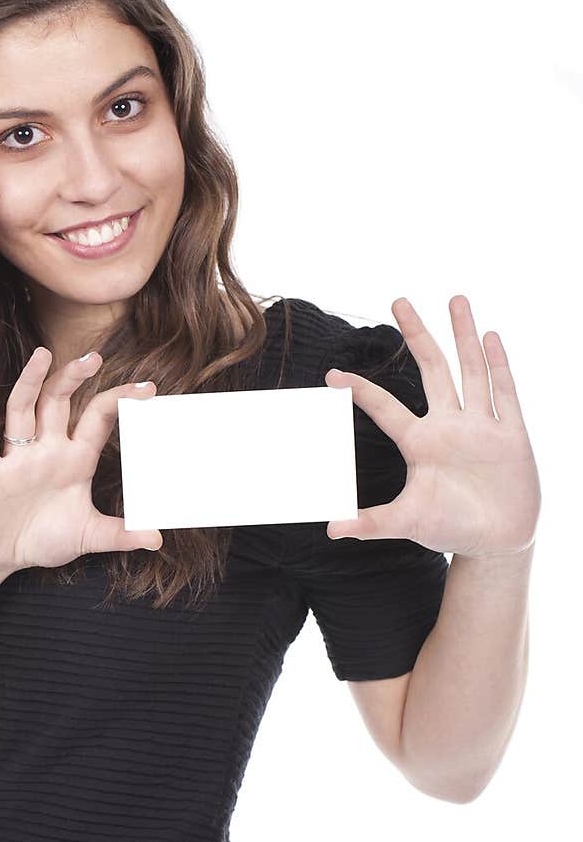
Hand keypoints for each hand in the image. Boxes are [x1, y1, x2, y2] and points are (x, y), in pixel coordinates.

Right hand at [0, 348, 162, 577]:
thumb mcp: (88, 536)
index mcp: (74, 460)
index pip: (98, 418)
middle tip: (94, 358)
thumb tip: (157, 540)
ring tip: (43, 354)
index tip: (148, 389)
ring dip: (32, 381)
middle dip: (74, 378)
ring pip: (23, 409)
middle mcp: (46, 451)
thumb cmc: (42, 540)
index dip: (119, 401)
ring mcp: (17, 458)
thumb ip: (120, 534)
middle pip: (59, 401)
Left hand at [323, 296, 540, 558]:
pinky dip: (498, 365)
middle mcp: (448, 425)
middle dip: (416, 335)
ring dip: (463, 335)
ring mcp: (480, 426)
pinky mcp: (510, 434)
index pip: (385, 407)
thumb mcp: (406, 521)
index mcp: (420, 443)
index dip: (360, 391)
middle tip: (398, 301)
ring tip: (455, 299)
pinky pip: (504, 393)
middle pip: (431, 369)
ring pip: (470, 370)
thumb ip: (370, 523)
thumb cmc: (450, 528)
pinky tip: (491, 336)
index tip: (331, 375)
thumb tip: (330, 529)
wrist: (496, 542)